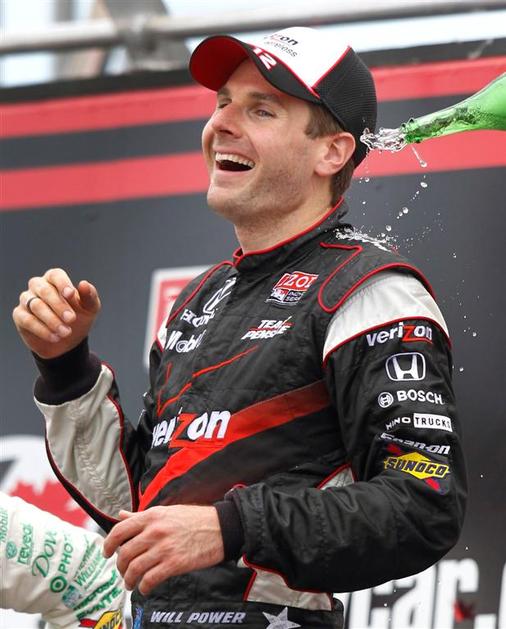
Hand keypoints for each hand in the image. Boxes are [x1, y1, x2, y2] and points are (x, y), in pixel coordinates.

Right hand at [12, 268, 100, 358]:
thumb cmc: (78, 318)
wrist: (67, 341)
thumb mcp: (90, 309)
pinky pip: (27, 320)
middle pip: (44, 290)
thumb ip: (89, 296)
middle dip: (59, 305)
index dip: (62, 283)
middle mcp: (38, 286)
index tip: (70, 295)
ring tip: (66, 332)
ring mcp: (27, 300)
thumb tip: (84, 284)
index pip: (56, 275)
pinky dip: (42, 330)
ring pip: (35, 305)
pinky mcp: (19, 315)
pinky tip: (55, 337)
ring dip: (52, 320)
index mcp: (55, 279)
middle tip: (71, 319)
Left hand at [103, 506, 224, 594]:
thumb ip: (141, 516)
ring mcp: (164, 548)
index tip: (106, 552)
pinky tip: (146, 587)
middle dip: (120, 567)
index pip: (120, 530)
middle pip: (124, 553)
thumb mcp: (166, 511)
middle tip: (123, 571)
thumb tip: (122, 516)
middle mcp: (155, 531)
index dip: (108, 544)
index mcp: (152, 516)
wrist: (221, 527)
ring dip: (129, 580)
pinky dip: (144, 587)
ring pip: (134, 569)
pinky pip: (150, 580)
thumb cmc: (195, 519)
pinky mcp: (174, 564)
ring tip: (132, 583)